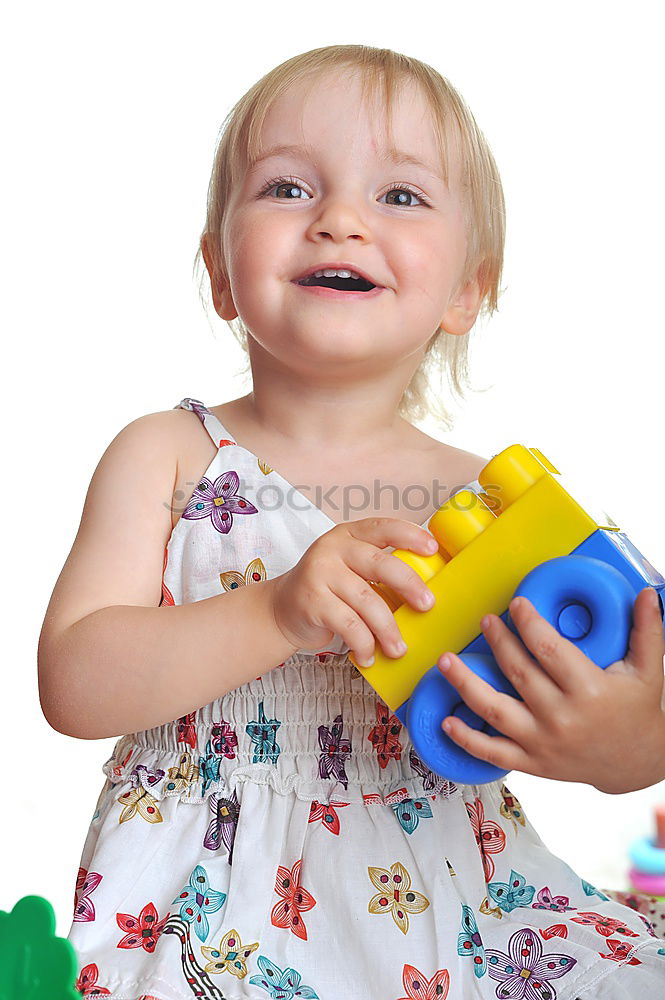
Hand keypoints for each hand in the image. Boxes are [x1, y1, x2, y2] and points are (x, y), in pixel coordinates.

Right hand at [270, 517, 437, 664]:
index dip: (410, 535)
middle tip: (428, 605)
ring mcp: (320, 573)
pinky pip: (349, 625)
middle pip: (381, 564)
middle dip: (409, 585)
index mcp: (349, 534)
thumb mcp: (349, 567)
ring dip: (388, 629)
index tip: (432, 549)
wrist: (281, 610)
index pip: (384, 527)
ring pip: (367, 601)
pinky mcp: (312, 600)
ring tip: (398, 649)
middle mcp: (333, 549)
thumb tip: (426, 590)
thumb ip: (378, 568)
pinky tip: (368, 656)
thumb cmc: (327, 590)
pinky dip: (364, 644)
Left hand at [437, 587, 664, 793]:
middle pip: (517, 672)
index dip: (528, 622)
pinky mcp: (533, 763)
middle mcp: (562, 717)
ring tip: (445, 660)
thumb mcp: (649, 670)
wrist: (636, 764)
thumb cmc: (638, 711)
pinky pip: (493, 752)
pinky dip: (467, 739)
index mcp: (589, 690)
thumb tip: (647, 594)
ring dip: (465, 683)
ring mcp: (543, 742)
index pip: (549, 648)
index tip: (517, 604)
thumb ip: (647, 631)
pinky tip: (447, 720)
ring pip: (494, 710)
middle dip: (497, 641)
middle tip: (486, 620)